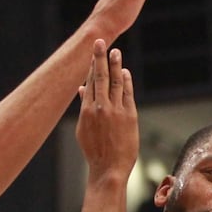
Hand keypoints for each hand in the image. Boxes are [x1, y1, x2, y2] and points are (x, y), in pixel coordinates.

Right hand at [75, 40, 138, 179]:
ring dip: (115, 65)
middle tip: (100, 42)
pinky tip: (125, 72)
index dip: (91, 66)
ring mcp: (115, 111)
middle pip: (99, 77)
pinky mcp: (129, 116)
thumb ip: (84, 107)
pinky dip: (126, 81)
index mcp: (86, 111)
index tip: (92, 54)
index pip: (89, 82)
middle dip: (100, 58)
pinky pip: (127, 94)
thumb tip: (82, 89)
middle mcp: (100, 108)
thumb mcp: (83, 129)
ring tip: (116, 51)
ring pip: (114, 82)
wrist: (108, 169)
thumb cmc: (95, 151)